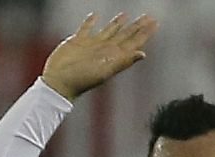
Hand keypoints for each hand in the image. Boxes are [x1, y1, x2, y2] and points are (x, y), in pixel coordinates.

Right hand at [42, 12, 157, 100]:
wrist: (59, 82)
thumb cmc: (82, 79)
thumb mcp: (106, 70)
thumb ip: (124, 61)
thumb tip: (143, 53)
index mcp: (114, 56)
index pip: (134, 42)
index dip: (145, 33)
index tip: (155, 24)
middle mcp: (105, 49)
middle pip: (125, 35)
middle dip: (137, 26)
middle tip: (148, 18)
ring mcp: (92, 45)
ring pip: (108, 30)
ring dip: (117, 23)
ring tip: (125, 15)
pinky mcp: (78, 41)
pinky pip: (86, 28)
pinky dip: (90, 22)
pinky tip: (94, 16)